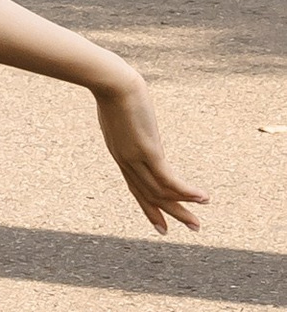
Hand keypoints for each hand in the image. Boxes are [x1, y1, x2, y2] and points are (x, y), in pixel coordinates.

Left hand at [95, 73, 206, 232]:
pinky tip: (202, 197)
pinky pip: (168, 178)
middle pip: (149, 196)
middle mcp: (127, 161)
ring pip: (159, 193)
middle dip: (170, 215)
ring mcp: (136, 158)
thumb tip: (133, 112)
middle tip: (192, 229)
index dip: (150, 208)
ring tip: (198, 220)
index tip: (161, 226)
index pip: (137, 188)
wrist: (110, 82)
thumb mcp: (120, 110)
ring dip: (182, 207)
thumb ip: (128, 119)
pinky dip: (185, 191)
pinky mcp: (147, 150)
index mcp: (121, 154)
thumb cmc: (113, 88)